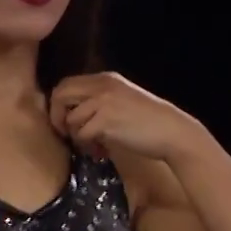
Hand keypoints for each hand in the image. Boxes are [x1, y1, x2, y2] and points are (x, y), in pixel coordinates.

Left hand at [49, 72, 201, 161]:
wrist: (172, 132)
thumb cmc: (149, 121)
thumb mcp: (121, 100)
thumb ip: (98, 100)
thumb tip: (69, 113)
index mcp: (105, 79)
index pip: (66, 83)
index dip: (58, 103)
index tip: (65, 121)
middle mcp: (102, 86)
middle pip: (60, 95)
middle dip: (58, 117)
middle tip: (67, 134)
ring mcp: (103, 102)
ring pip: (70, 119)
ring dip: (78, 137)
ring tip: (94, 146)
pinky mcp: (105, 121)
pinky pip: (82, 135)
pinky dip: (88, 147)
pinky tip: (101, 152)